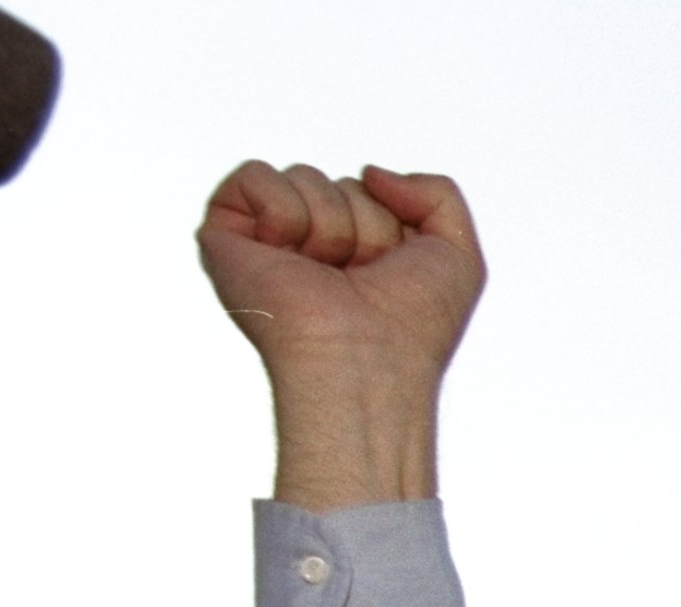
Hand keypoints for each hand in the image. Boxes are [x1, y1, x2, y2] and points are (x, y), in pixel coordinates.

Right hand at [197, 162, 483, 507]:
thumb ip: (438, 193)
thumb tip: (369, 172)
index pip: (369, 190)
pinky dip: (282, 211)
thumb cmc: (413, 326)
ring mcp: (263, 243)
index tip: (390, 274)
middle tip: (358, 278)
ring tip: (326, 275)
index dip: (392, 225)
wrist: (368, 360)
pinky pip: (254, 175)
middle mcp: (306, 247)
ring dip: (331, 226)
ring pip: (304, 177)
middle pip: (339, 182)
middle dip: (364, 224)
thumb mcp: (457, 253)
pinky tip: (287, 256)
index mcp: (351, 252)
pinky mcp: (223, 238)